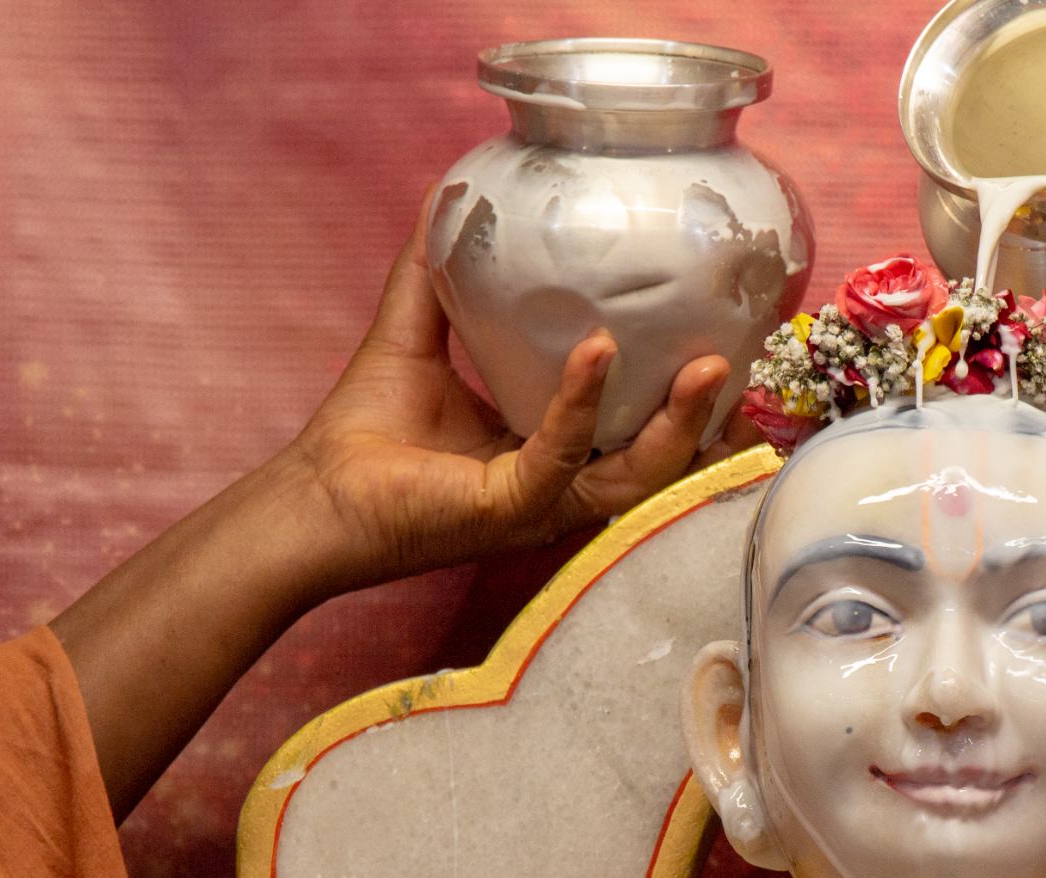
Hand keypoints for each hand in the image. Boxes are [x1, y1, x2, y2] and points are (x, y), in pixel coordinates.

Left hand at [279, 192, 759, 597]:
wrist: (312, 496)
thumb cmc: (364, 434)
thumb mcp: (416, 336)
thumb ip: (439, 275)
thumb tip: (452, 199)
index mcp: (554, 457)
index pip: (640, 433)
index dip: (686, 399)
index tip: (721, 344)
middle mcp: (561, 488)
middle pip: (660, 461)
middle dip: (705, 418)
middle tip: (733, 358)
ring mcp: (542, 505)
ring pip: (636, 474)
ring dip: (675, 421)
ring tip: (705, 367)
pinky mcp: (509, 510)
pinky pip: (562, 457)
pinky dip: (583, 403)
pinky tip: (596, 352)